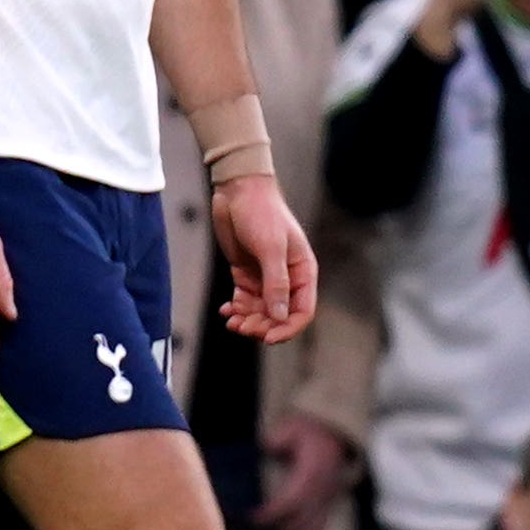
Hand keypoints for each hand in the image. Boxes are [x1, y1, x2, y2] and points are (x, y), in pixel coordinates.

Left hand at [213, 171, 317, 343]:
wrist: (237, 191)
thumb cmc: (261, 213)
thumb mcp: (271, 248)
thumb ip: (276, 282)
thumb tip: (279, 316)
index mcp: (303, 273)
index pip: (302, 311)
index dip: (287, 328)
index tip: (268, 338)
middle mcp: (287, 278)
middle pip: (279, 315)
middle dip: (262, 325)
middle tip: (242, 328)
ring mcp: (265, 277)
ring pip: (260, 310)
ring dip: (248, 320)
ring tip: (232, 321)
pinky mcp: (246, 273)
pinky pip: (244, 299)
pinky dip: (237, 308)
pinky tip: (226, 311)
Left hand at [254, 411, 356, 529]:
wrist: (334, 434)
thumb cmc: (307, 431)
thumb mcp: (292, 428)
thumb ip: (278, 439)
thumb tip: (268, 447)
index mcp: (312, 473)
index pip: (293, 498)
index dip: (275, 512)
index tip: (255, 520)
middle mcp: (323, 491)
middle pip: (303, 519)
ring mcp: (328, 500)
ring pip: (314, 528)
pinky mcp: (329, 505)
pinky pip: (321, 527)